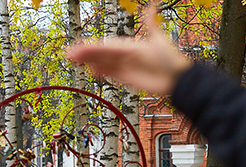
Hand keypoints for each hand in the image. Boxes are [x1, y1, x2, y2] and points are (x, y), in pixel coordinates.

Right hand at [67, 5, 190, 94]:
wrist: (176, 80)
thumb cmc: (170, 59)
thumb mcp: (159, 39)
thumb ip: (151, 23)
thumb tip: (152, 5)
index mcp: (130, 45)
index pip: (106, 45)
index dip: (92, 47)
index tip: (79, 47)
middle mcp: (126, 56)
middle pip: (101, 54)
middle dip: (85, 54)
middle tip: (69, 55)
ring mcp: (126, 67)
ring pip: (103, 63)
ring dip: (89, 62)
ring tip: (75, 61)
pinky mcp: (127, 78)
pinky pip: (111, 74)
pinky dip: (101, 72)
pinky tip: (92, 70)